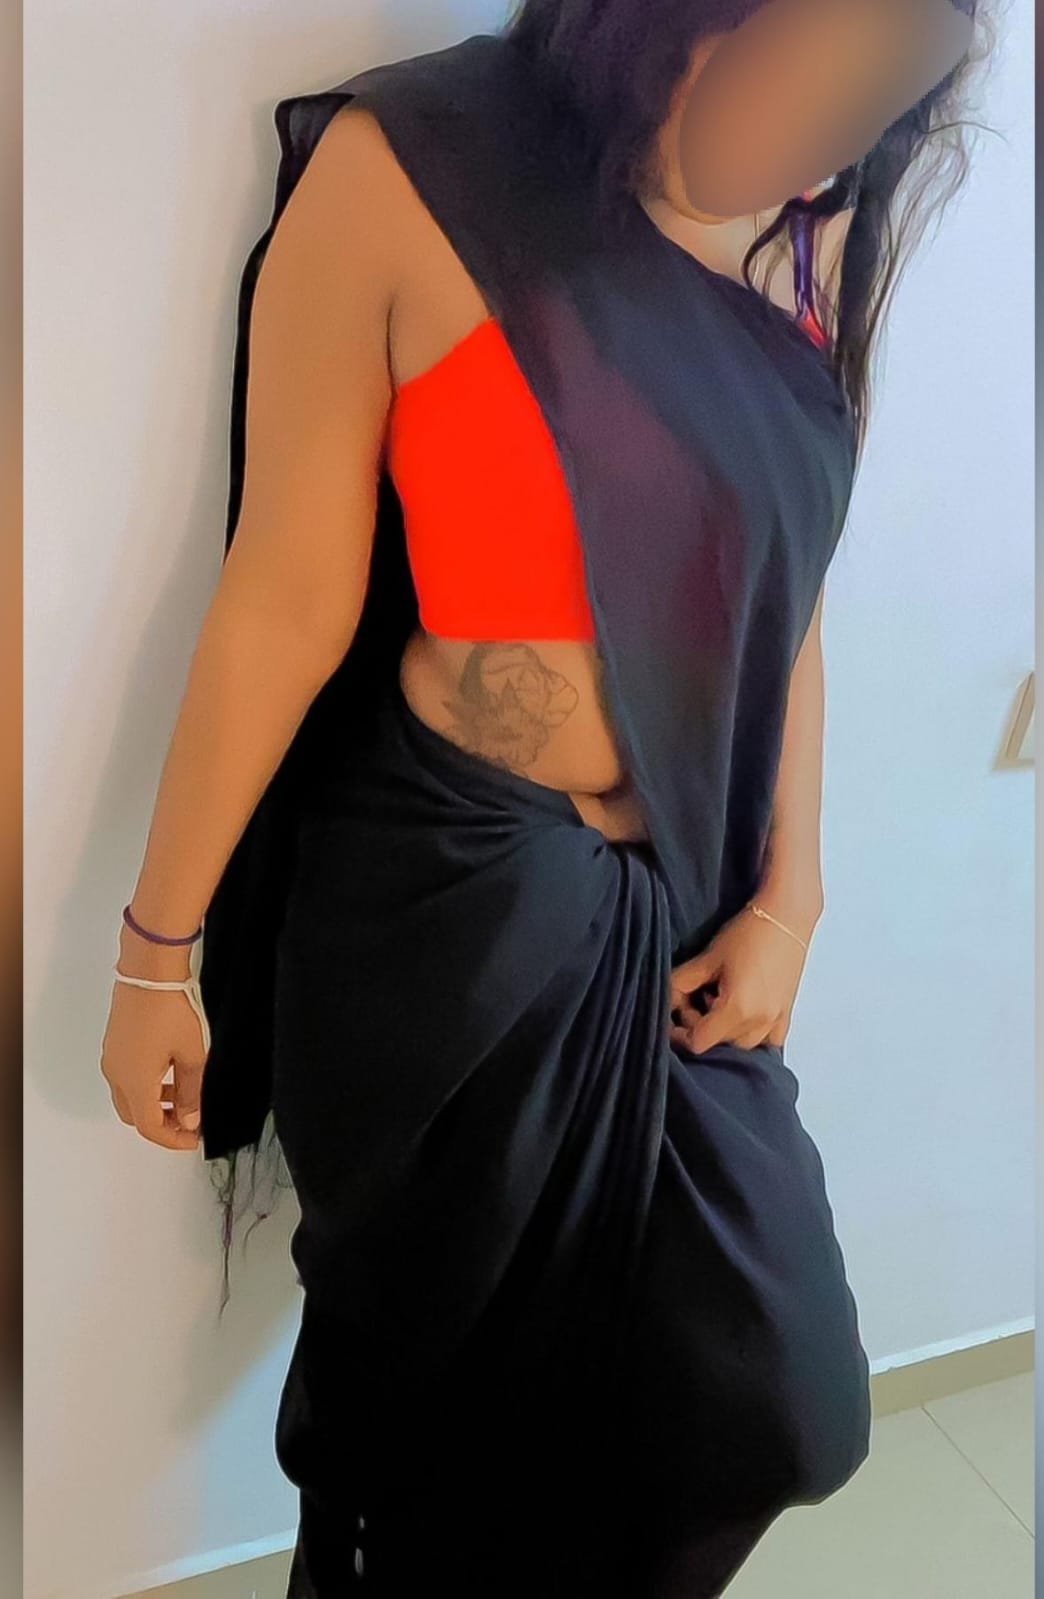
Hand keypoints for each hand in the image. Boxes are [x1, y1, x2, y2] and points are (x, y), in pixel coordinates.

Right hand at [99, 925, 207, 1150]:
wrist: (150, 971)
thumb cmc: (172, 1009)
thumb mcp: (192, 1055)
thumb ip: (191, 1092)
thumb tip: (189, 1119)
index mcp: (134, 1082)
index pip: (149, 1127)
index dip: (172, 1139)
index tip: (194, 1139)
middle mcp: (116, 1073)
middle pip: (134, 1115)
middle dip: (161, 1124)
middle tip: (188, 1122)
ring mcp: (112, 1057)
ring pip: (128, 1096)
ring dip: (153, 1104)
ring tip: (183, 1098)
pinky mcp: (115, 1043)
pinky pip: (126, 1077)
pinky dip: (146, 1086)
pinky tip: (169, 1074)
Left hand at [668, 897, 815, 1054]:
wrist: (786, 916)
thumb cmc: (747, 933)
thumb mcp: (707, 958)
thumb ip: (681, 983)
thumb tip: (666, 1000)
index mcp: (738, 1009)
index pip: (699, 1042)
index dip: (680, 1033)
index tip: (675, 1014)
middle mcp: (760, 1021)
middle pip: (720, 1044)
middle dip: (701, 1026)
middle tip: (695, 998)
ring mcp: (777, 1020)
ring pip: (743, 1045)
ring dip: (725, 1031)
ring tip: (719, 1000)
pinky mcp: (787, 1013)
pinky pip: (768, 1041)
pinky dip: (751, 1034)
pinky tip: (743, 1014)